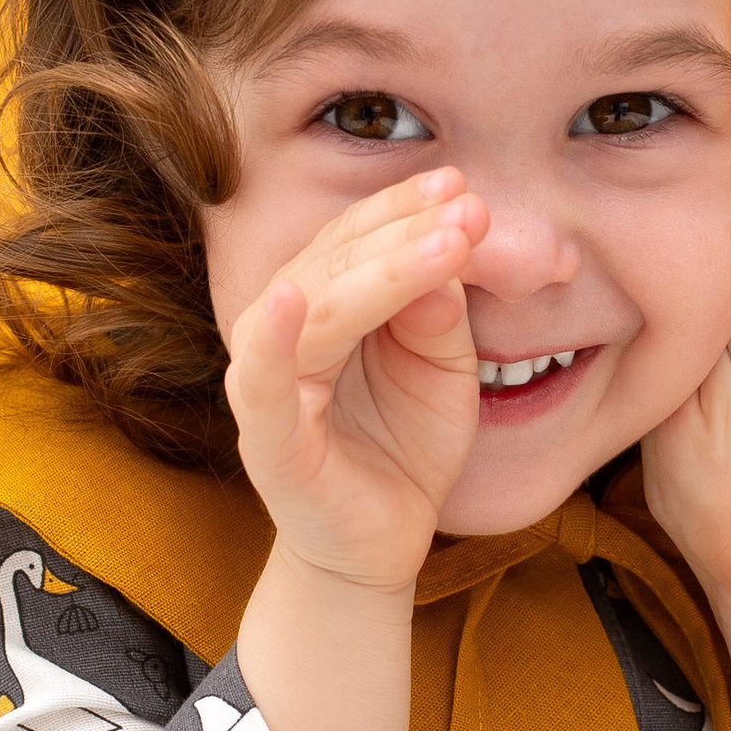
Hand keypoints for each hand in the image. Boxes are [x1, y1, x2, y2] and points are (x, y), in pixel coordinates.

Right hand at [224, 167, 488, 594]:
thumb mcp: (443, 367)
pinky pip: (262, 383)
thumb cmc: (403, 444)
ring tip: (444, 244)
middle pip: (336, 261)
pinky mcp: (269, 441)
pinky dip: (271, 340)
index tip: (458, 187)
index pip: (353, 238)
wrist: (379, 543)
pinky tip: (290, 300)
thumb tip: (445, 259)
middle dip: (405, 232)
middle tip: (468, 211)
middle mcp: (282, 330)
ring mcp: (269, 383)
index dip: (402, 208)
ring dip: (378, 270)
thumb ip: (440, 314)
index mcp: (321, 303)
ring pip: (316, 308)